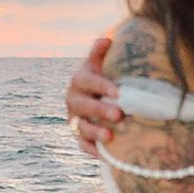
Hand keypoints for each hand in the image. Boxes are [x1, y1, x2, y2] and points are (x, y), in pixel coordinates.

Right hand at [64, 33, 119, 157]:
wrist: (102, 100)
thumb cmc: (107, 79)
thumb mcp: (104, 64)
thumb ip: (102, 53)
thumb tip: (107, 38)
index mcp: (80, 81)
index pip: (85, 81)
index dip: (100, 86)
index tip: (119, 92)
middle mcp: (73, 100)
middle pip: (82, 106)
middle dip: (99, 110)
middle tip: (119, 114)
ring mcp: (75, 120)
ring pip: (80, 127)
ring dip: (94, 132)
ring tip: (111, 137)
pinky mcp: (80, 138)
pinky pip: (83, 146)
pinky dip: (93, 150)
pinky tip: (106, 154)